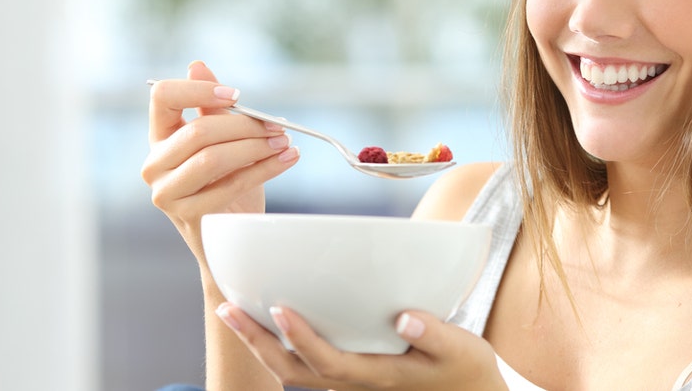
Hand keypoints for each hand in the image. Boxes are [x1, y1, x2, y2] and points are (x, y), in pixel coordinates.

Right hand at [142, 61, 300, 261]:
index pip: (162, 97)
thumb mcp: (222, 139)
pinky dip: (264, 169)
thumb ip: (211, 106)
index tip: (236, 95)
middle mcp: (154, 164)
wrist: (229, 237)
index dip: (198, 89)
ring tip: (284, 141)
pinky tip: (286, 159)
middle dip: (244, 125)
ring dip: (255, 146)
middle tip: (276, 124)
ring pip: (212, 158)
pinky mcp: (189, 216)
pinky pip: (230, 185)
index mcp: (159, 137)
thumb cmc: (225, 181)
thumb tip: (198, 65)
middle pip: (198, 131)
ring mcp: (167, 194)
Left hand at [214, 303, 506, 390]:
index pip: (329, 362)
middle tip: (226, 308)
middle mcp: (354, 385)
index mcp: (378, 377)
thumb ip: (435, 334)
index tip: (280, 308)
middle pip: (292, 371)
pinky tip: (264, 320)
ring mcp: (348, 384)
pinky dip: (276, 345)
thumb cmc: (465, 370)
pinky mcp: (348, 376)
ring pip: (291, 372)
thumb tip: (404, 315)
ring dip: (259, 343)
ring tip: (231, 311)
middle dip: (257, 341)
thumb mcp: (462, 349)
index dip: (302, 337)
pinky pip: (301, 365)